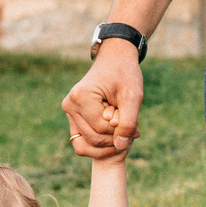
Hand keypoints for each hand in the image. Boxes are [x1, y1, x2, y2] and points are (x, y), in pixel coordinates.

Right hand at [62, 40, 143, 159]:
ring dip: (108, 143)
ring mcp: (69, 112)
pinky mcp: (72, 118)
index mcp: (81, 96)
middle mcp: (70, 105)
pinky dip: (99, 145)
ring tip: (124, 130)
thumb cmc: (125, 75)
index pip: (102, 129)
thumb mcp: (133, 97)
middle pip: (94, 139)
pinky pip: (82, 143)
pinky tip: (115, 135)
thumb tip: (120, 146)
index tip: (136, 122)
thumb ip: (128, 122)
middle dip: (115, 138)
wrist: (115, 60)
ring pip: (86, 144)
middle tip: (133, 128)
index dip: (122, 131)